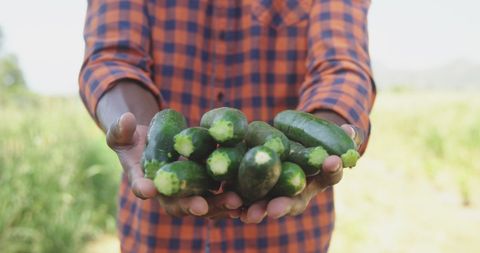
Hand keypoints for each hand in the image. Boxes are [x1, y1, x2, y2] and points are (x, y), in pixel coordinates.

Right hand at [107, 112, 241, 217]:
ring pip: (202, 204)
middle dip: (190, 206)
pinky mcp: (204, 186)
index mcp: (142, 179)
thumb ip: (121, 129)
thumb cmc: (133, 138)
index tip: (149, 188)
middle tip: (201, 207)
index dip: (143, 187)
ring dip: (218, 205)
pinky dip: (230, 198)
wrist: (153, 141)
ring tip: (234, 202)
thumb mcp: (122, 132)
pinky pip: (218, 196)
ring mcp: (186, 192)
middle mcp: (165, 192)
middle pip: (177, 205)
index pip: (140, 185)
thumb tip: (127, 119)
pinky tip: (246, 197)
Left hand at [240, 124, 361, 222]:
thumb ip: (342, 135)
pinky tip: (230, 206)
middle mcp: (300, 191)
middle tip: (273, 209)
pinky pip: (249, 198)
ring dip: (258, 210)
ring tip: (248, 214)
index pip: (330, 176)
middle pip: (293, 202)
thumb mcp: (330, 136)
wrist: (293, 145)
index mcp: (320, 178)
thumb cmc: (315, 142)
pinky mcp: (258, 187)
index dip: (332, 170)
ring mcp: (279, 192)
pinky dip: (239, 204)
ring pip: (269, 205)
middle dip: (282, 206)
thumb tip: (351, 130)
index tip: (331, 162)